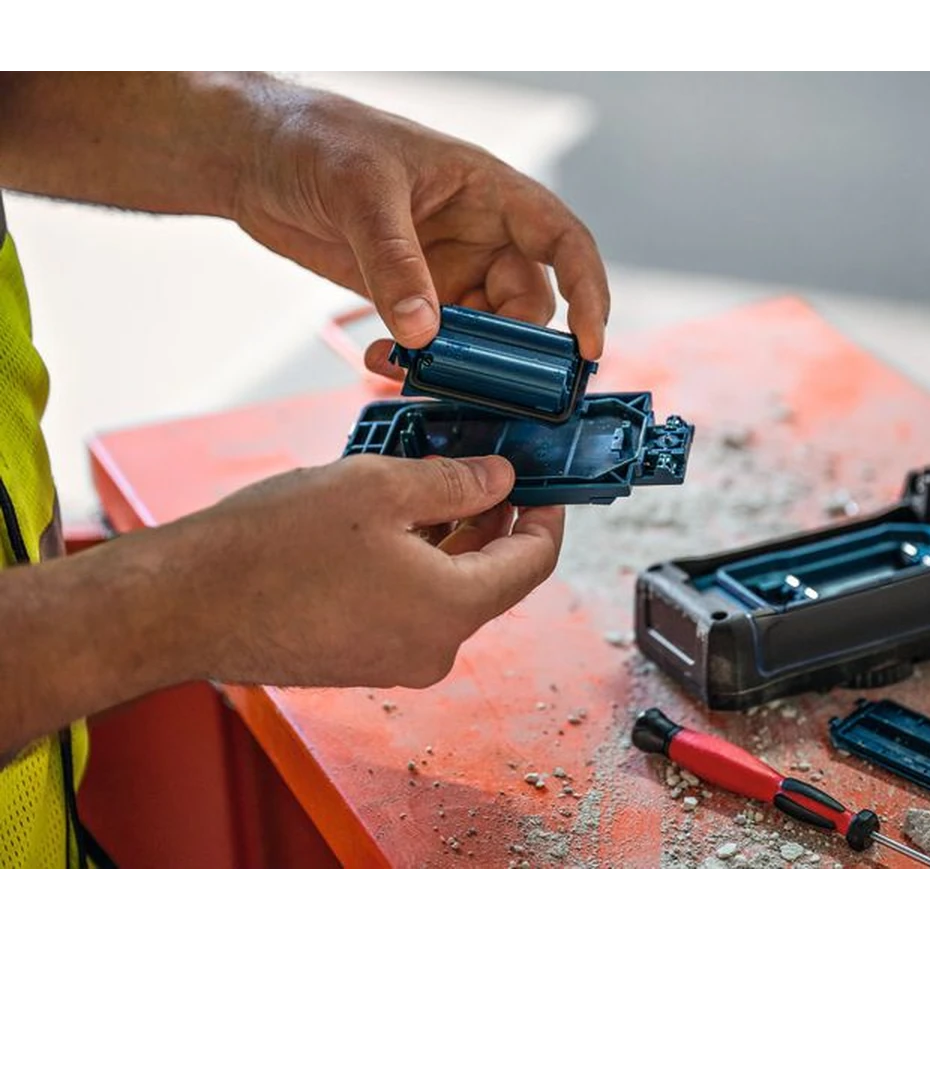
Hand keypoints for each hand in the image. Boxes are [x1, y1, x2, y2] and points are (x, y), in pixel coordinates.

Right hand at [160, 453, 563, 688]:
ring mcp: (395, 660)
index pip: (533, 562)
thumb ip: (455, 483)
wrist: (185, 605)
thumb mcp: (379, 490)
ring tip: (433, 480)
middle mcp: (433, 648)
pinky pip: (410, 605)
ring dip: (451, 537)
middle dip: (494, 518)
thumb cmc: (272, 548)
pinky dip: (417, 562)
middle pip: (492, 577)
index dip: (547, 515)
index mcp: (452, 610)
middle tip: (486, 465)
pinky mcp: (360, 658)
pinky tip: (394, 520)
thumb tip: (500, 480)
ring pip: (448, 589)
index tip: (545, 481)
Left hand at [232, 80, 609, 360]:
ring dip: (458, 363)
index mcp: (491, 191)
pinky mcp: (410, 296)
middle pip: (527, 305)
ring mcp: (446, 269)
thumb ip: (393, 263)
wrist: (253, 154)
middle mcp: (480, 234)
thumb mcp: (360, 191)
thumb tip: (425, 334)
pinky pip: (436, 343)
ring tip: (410, 370)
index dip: (589, 293)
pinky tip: (383, 362)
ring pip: (482, 334)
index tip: (588, 346)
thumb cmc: (316, 138)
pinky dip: (419, 362)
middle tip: (474, 376)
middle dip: (509, 348)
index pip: (564, 241)